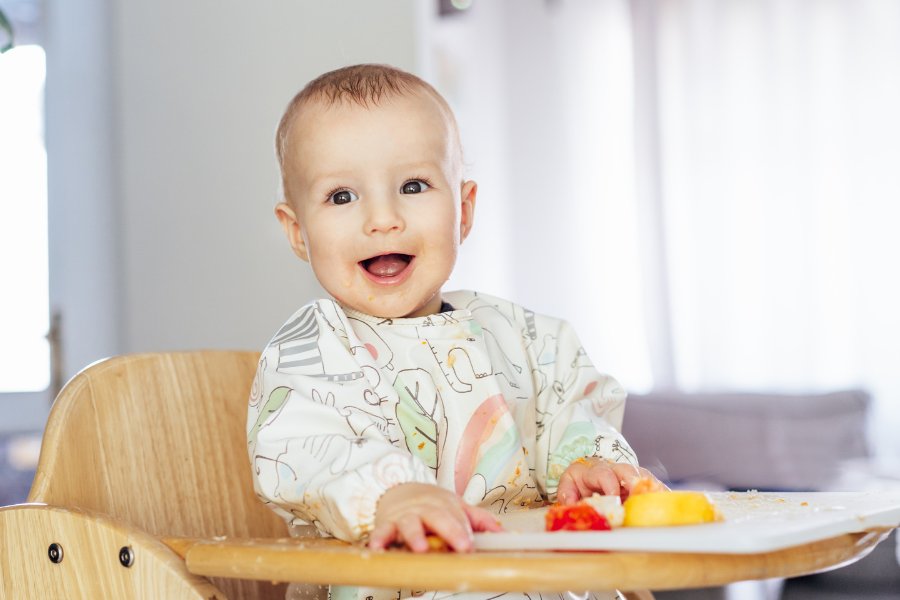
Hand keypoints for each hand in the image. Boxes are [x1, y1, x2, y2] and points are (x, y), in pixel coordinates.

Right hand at [368, 483, 501, 552]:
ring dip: (415, 535)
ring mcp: (404, 516)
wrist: (397, 490)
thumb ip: (478, 520)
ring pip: (409, 523)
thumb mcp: (455, 506)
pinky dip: (378, 539)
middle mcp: (424, 509)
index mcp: (444, 505)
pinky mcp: (385, 524)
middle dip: (450, 530)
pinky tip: (378, 548)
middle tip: (461, 546)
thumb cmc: (430, 504)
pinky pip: (381, 531)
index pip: (457, 517)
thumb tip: (502, 532)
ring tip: (422, 548)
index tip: (471, 545)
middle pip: (437, 516)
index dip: (464, 530)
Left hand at [556, 457, 663, 504]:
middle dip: (635, 481)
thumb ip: (567, 492)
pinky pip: (653, 485)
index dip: (610, 485)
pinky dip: (661, 492)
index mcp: (594, 470)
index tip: (614, 500)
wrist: (589, 473)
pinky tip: (667, 500)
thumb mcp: (568, 484)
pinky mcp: (641, 482)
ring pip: (643, 476)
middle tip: (641, 494)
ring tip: (660, 499)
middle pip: (627, 470)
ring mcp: (630, 475)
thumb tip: (570, 502)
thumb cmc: (579, 481)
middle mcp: (614, 469)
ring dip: (651, 487)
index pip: (603, 473)